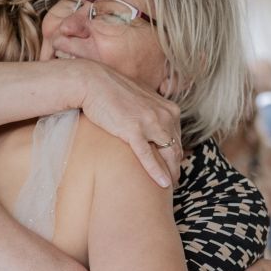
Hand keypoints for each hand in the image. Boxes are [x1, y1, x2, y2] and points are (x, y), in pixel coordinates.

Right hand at [73, 59, 182, 188]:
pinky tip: (162, 184)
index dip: (177, 156)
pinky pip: (148, 156)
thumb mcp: (141, 99)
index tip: (173, 167)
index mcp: (168, 108)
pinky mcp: (134, 130)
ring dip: (170, 173)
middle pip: (176, 149)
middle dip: (176, 168)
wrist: (93, 83)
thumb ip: (152, 111)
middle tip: (173, 183)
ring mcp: (150, 122)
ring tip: (169, 188)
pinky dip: (157, 171)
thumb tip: (153, 125)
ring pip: (167, 154)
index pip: (178, 138)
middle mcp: (164, 115)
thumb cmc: (113, 92)